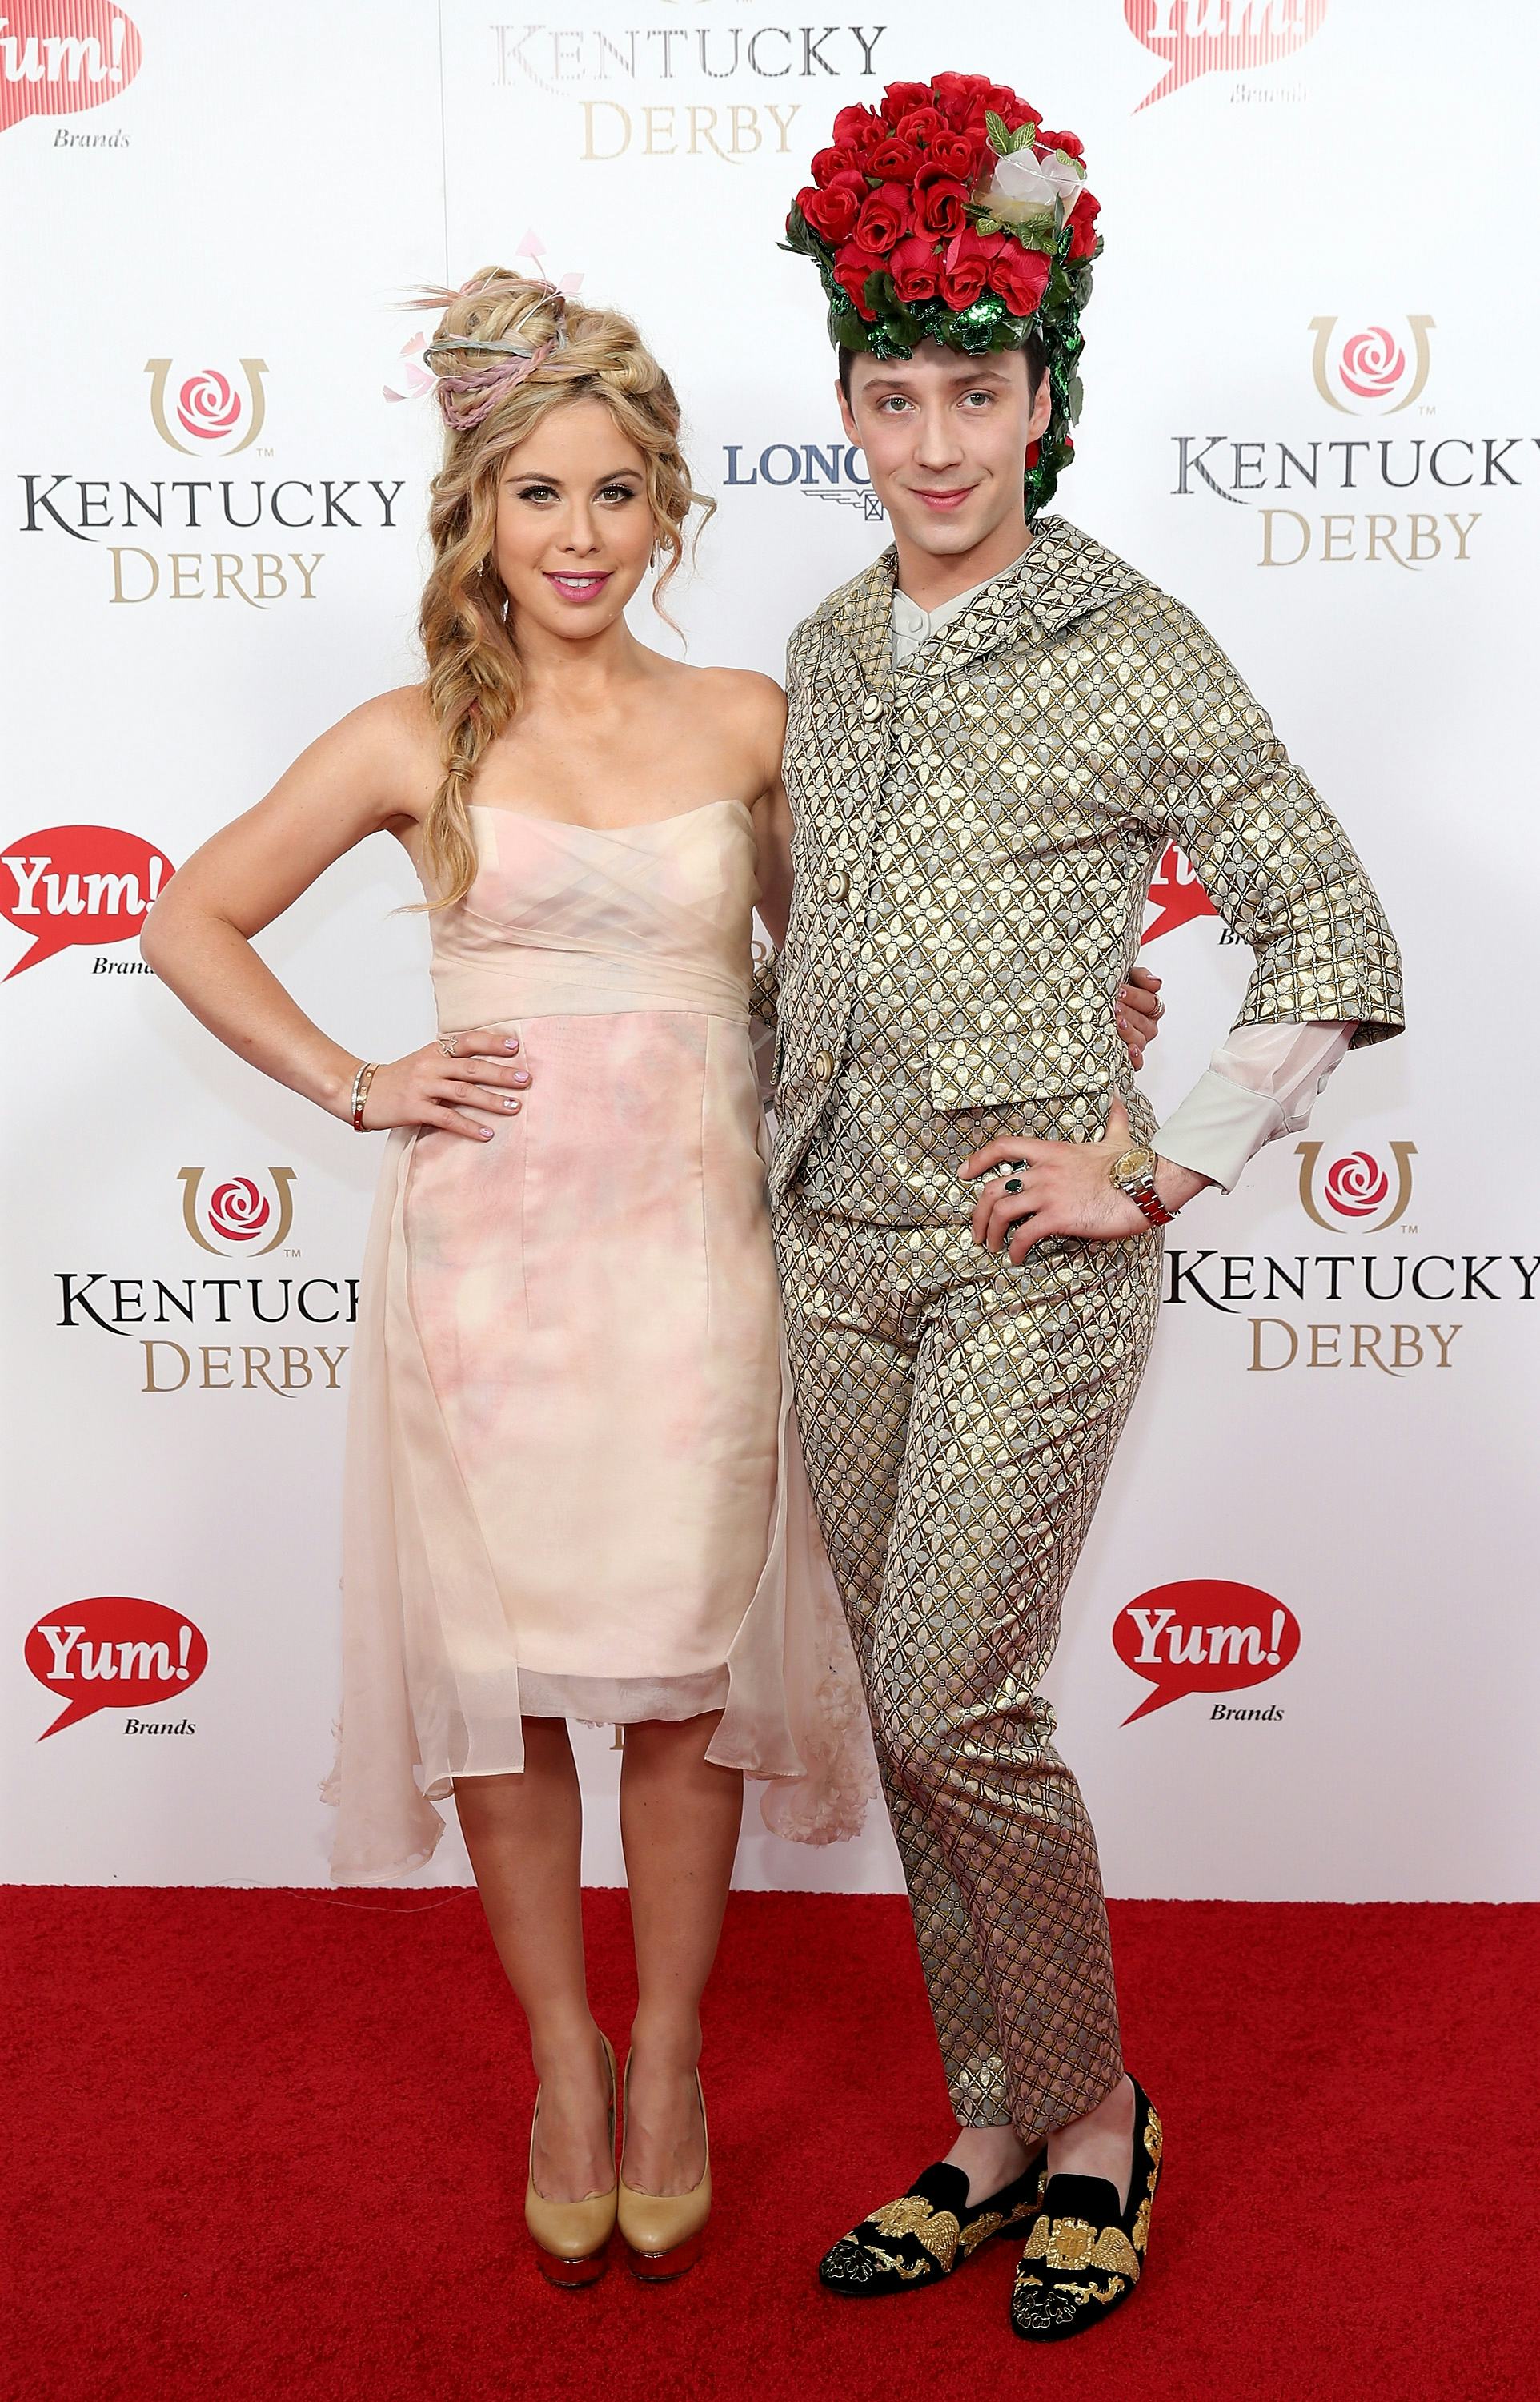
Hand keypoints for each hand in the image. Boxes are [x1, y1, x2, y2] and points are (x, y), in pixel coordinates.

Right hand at [354, 1027, 530, 1138]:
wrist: (361, 1092)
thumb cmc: (398, 1079)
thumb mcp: (424, 1062)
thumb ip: (450, 1060)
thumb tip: (486, 1062)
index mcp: (434, 1051)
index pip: (467, 1042)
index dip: (492, 1043)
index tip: (516, 1048)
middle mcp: (430, 1066)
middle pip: (472, 1068)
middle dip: (501, 1074)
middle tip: (526, 1080)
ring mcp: (423, 1087)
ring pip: (464, 1092)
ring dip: (492, 1100)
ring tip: (515, 1107)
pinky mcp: (416, 1109)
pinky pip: (447, 1119)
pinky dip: (469, 1126)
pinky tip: (487, 1133)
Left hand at [965, 1098, 1151, 1261]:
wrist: (1148, 1183)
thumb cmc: (1134, 1165)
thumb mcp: (1117, 1137)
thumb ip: (1112, 1119)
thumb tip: (1118, 1099)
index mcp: (1053, 1152)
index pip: (1004, 1146)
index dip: (978, 1159)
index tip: (964, 1173)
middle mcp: (1044, 1171)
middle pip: (993, 1188)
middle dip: (978, 1212)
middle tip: (978, 1230)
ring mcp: (1049, 1194)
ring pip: (1001, 1211)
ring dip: (991, 1232)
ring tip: (993, 1246)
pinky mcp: (1059, 1217)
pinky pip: (1024, 1234)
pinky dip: (1015, 1248)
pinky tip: (1017, 1257)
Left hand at [1115, 966, 1162, 1069]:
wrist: (1082, 1004)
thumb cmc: (1106, 989)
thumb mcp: (1124, 976)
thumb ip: (1141, 976)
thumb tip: (1156, 984)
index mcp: (1148, 1006)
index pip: (1151, 1003)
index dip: (1137, 997)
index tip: (1119, 991)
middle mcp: (1145, 1026)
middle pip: (1145, 1023)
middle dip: (1128, 1013)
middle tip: (1114, 1006)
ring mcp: (1137, 1042)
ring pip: (1140, 1041)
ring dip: (1129, 1032)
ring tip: (1116, 1023)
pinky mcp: (1127, 1058)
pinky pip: (1137, 1063)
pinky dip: (1135, 1058)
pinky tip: (1129, 1050)